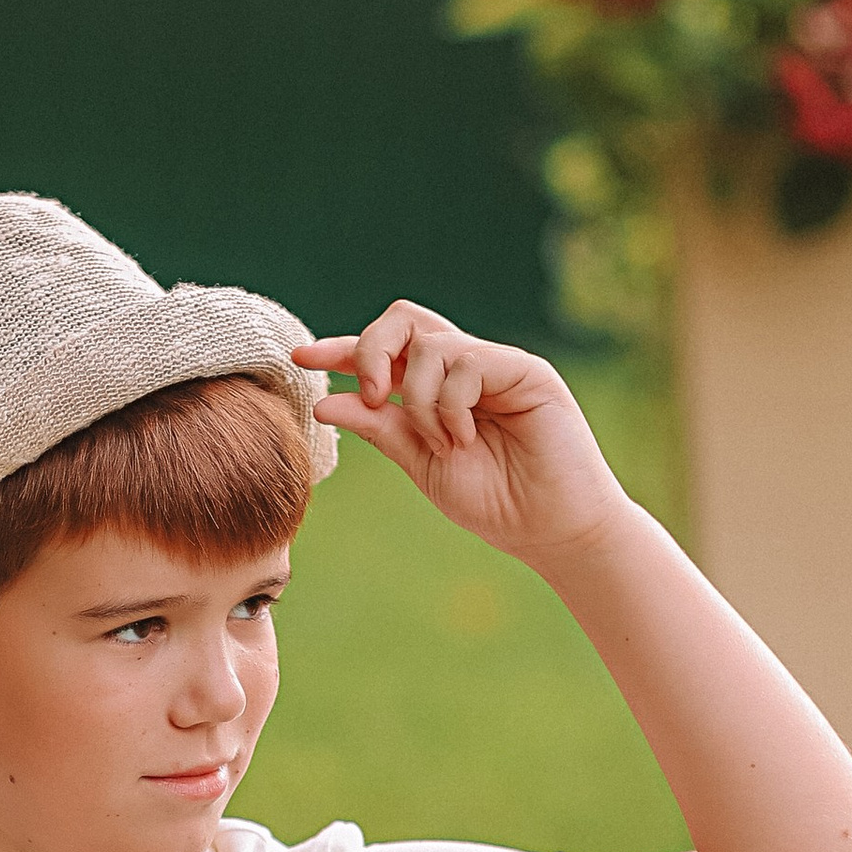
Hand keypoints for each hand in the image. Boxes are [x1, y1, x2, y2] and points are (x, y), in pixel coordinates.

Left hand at [293, 305, 624, 562]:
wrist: (551, 531)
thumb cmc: (495, 502)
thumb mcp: (422, 463)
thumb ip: (380, 428)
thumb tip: (325, 399)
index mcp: (437, 388)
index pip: (384, 351)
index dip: (342, 349)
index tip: (300, 359)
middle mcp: (465, 367)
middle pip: (404, 320)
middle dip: (372, 349)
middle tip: (374, 396)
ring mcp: (497, 364)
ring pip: (430, 345)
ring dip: (420, 399)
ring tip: (444, 443)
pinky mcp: (526, 370)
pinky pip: (468, 362)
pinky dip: (453, 404)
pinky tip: (467, 437)